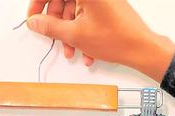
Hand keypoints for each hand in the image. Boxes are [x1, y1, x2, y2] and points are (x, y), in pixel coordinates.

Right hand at [25, 0, 174, 82]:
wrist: (141, 48)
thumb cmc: (116, 38)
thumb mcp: (75, 35)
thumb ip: (50, 26)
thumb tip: (35, 22)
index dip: (38, 4)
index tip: (33, 18)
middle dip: (57, 22)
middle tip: (53, 38)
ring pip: (75, 10)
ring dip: (70, 32)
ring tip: (72, 51)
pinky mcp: (106, 5)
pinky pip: (87, 15)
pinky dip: (83, 31)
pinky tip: (85, 51)